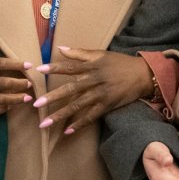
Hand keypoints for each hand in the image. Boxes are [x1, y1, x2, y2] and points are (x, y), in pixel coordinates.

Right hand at [0, 51, 32, 114]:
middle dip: (20, 83)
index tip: (29, 65)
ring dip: (15, 98)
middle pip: (5, 82)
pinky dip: (1, 110)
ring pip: (0, 98)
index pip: (3, 63)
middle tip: (29, 84)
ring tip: (26, 98)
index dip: (18, 65)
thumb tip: (1, 61)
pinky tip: (9, 107)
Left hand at [33, 47, 152, 133]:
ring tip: (45, 123)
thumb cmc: (119, 63)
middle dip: (53, 97)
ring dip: (60, 115)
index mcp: (91, 66)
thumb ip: (80, 52)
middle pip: (70, 89)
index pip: (70, 67)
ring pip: (77, 106)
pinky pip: (91, 117)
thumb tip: (60, 48)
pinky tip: (67, 131)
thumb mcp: (101, 54)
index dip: (54, 67)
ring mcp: (100, 95)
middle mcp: (94, 81)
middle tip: (36, 103)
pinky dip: (79, 124)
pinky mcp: (107, 106)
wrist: (142, 75)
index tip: (39, 70)